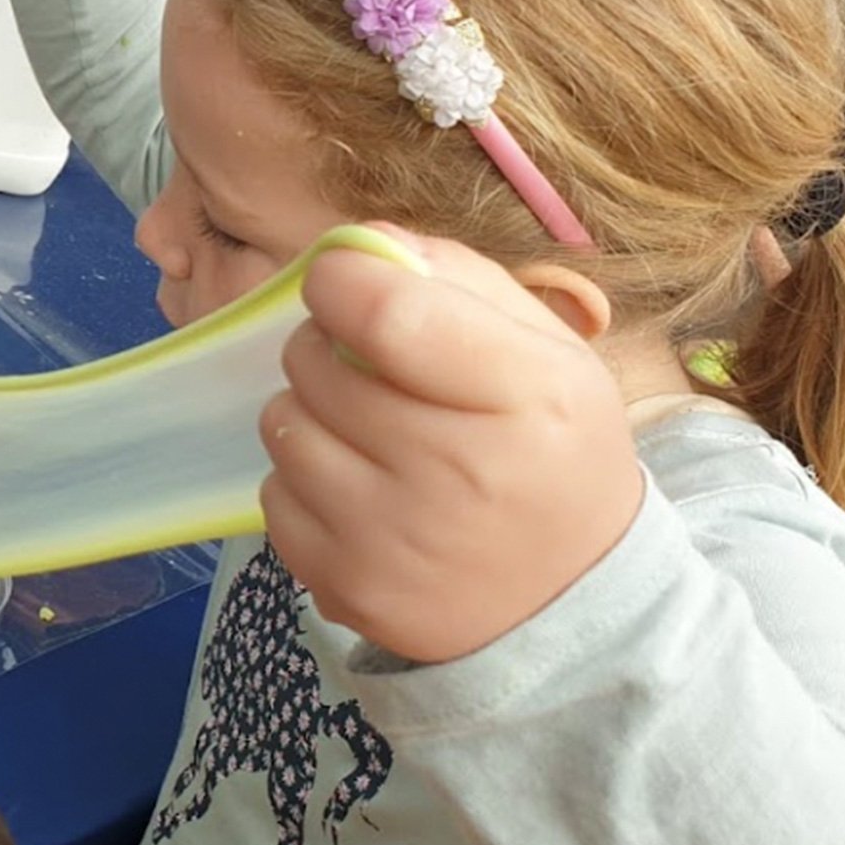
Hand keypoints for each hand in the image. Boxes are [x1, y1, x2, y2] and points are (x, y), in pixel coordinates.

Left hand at [258, 227, 644, 662]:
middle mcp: (458, 473)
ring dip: (310, 414)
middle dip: (327, 348)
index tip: (343, 282)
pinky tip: (359, 492)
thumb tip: (354, 246)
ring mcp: (394, 540)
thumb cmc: (549, 449)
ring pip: (283, 426)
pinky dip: (303, 483)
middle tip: (369, 370)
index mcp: (525, 394)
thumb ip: (454, 277)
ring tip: (365, 432)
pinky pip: (273, 496)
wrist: (571, 597)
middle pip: (316, 365)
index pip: (386, 314)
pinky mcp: (346, 588)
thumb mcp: (545, 349)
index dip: (342, 281)